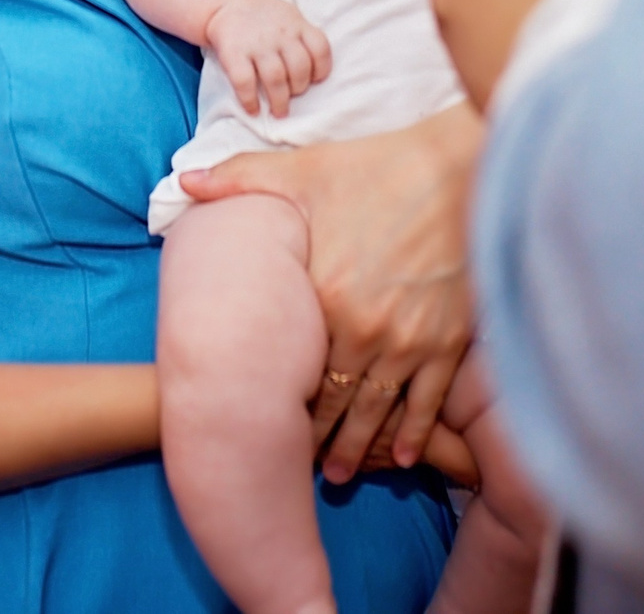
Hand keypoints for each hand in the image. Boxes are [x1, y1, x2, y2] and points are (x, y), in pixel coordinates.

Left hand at [181, 104, 482, 481]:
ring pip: (376, 411)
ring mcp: (410, 340)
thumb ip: (238, 179)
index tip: (263, 421)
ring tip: (337, 474)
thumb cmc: (378, 169)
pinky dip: (413, 433)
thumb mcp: (302, 171)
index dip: (278, 400)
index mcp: (326, 296)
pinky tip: (401, 458)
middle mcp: (366, 330)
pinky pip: (428, 401)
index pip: (296, 367)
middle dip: (315, 437)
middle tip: (298, 467)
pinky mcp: (449, 341)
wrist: (459, 170)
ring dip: (356, 447)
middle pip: (334, 401)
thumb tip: (184, 181)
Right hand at [206, 0, 330, 116]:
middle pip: (299, 68)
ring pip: (275, 78)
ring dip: (279, 100)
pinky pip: (244, 81)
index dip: (321, 69)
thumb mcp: (290, 15)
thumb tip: (315, 70)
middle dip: (299, 89)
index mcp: (297, 24)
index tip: (315, 80)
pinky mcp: (234, 52)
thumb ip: (303, 37)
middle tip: (292, 97)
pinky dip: (250, 100)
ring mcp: (257, 44)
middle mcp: (279, 34)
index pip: (320, 49)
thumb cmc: (264, 15)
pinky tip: (253, 109)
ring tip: (279, 111)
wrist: (227, 2)